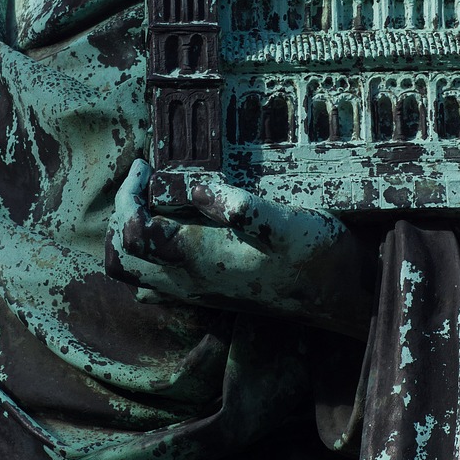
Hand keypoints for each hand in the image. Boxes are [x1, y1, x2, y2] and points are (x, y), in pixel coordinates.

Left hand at [106, 160, 372, 337]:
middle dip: (121, 213)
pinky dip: (147, 253)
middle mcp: (188, 282)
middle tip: (145, 178)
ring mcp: (196, 292)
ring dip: (129, 234)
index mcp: (198, 261)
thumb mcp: (286, 222)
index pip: (132, 233)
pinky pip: (154, 284)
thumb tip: (197, 187)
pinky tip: (169, 228)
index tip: (146, 165)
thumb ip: (244, 207)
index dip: (128, 195)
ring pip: (132, 273)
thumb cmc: (315, 252)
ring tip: (152, 198)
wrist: (339, 293)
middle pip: (120, 258)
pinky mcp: (208, 295)